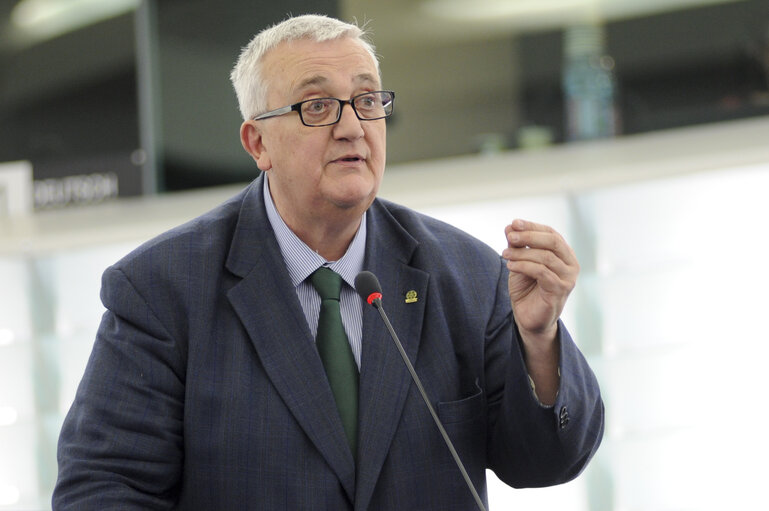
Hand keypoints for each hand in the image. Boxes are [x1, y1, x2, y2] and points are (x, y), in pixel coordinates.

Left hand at [502, 219, 578, 343]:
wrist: (528, 318)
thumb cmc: (527, 288)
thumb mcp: (519, 262)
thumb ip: (517, 246)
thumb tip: (510, 226)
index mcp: (564, 253)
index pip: (550, 233)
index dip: (532, 226)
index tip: (513, 223)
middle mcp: (571, 264)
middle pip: (552, 241)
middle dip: (529, 236)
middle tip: (510, 236)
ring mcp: (568, 278)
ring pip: (546, 257)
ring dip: (522, 253)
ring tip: (504, 254)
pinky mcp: (560, 290)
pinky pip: (542, 272)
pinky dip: (524, 266)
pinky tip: (510, 266)